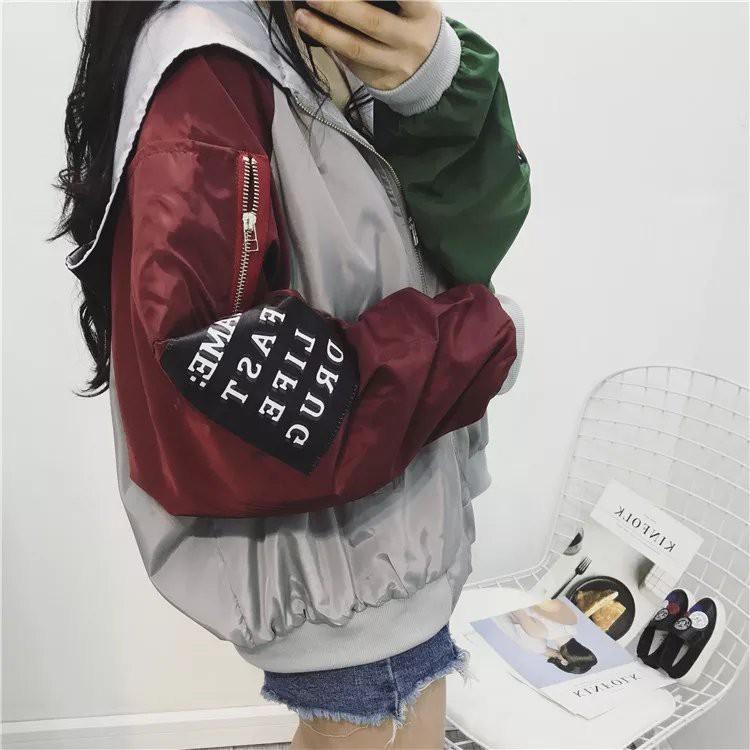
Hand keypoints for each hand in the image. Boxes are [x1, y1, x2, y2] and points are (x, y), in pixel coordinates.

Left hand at [293, 0, 441, 90]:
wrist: (430, 70)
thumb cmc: (416, 25)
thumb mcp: (417, 5)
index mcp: (424, 13)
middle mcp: (411, 40)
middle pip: (371, 22)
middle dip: (338, 7)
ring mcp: (396, 64)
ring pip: (355, 48)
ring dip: (325, 32)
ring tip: (302, 17)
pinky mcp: (381, 81)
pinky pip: (352, 62)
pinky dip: (332, 46)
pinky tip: (315, 33)